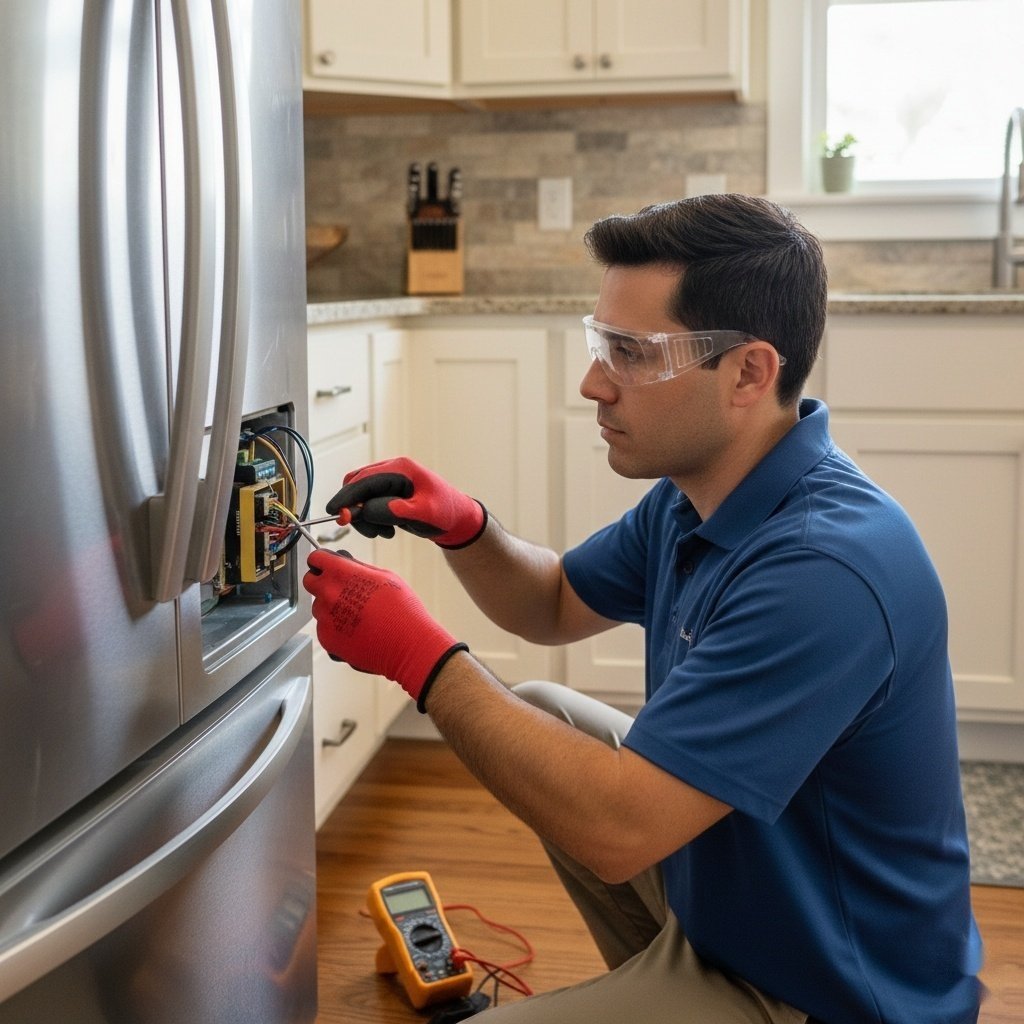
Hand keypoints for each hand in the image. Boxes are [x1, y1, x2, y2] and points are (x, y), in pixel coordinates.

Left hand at [303, 549, 466, 710]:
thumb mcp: (384, 576)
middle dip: (322, 582)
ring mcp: (325, 617)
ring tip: (357, 615)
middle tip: (341, 590)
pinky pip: (325, 628)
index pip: (316, 558)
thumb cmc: (401, 609)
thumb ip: (357, 569)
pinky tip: (356, 630)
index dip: (322, 561)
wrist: (407, 644)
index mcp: (341, 573)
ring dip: (331, 608)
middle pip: (310, 582)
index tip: (325, 565)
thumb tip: (344, 565)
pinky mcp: (326, 638)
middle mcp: (328, 594)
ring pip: (319, 607)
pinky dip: (336, 628)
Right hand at [325, 456, 486, 547]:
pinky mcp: (388, 495)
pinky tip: (387, 531)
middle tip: (365, 530)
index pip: (365, 479)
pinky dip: (371, 520)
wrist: (457, 519)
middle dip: (355, 509)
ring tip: (385, 533)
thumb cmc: (445, 512)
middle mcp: (392, 471)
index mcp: (401, 469)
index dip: (347, 496)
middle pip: (357, 485)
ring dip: (365, 518)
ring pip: (360, 497)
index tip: (334, 512)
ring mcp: (389, 482)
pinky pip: (368, 505)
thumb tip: (366, 509)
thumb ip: (395, 510)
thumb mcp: (423, 513)